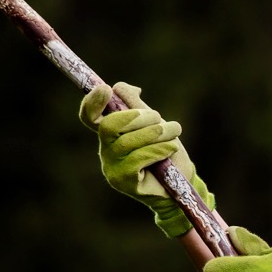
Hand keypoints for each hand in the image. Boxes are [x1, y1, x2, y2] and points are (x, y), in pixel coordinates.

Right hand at [79, 81, 213, 237]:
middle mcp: (105, 150)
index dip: (92, 102)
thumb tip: (119, 87)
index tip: (106, 90)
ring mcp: (112, 168)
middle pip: (109, 126)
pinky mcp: (123, 181)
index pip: (90, 117)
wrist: (181, 183)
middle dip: (136, 117)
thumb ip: (135, 104)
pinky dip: (157, 149)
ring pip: (127, 142)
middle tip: (158, 117)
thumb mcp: (153, 123)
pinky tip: (171, 148)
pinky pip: (137, 159)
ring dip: (155, 132)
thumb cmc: (166, 152)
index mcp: (109, 134)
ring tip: (174, 130)